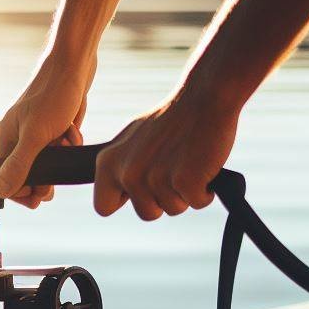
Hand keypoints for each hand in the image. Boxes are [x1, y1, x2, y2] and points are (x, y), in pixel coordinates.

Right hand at [0, 52, 96, 207]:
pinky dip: (69, 144)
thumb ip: (19, 165)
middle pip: (28, 177)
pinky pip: (61, 151)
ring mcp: (36, 135)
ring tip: (65, 140)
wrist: (75, 64)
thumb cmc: (53, 95)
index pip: (5, 181)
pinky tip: (72, 130)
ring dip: (60, 159)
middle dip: (46, 177)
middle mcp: (17, 139)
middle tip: (56, 168)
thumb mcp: (35, 136)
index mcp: (5, 140)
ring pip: (48, 165)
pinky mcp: (54, 130)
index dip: (22, 192)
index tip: (39, 195)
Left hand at [93, 91, 238, 219]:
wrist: (205, 95)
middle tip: (174, 166)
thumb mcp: (133, 141)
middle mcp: (127, 173)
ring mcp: (155, 178)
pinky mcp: (184, 181)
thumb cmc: (173, 118)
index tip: (143, 186)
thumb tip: (116, 191)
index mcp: (108, 163)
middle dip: (164, 198)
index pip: (103, 207)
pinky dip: (206, 190)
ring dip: (186, 192)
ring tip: (188, 160)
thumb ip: (121, 167)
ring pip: (173, 209)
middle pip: (147, 213)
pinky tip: (204, 164)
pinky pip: (198, 203)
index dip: (128, 201)